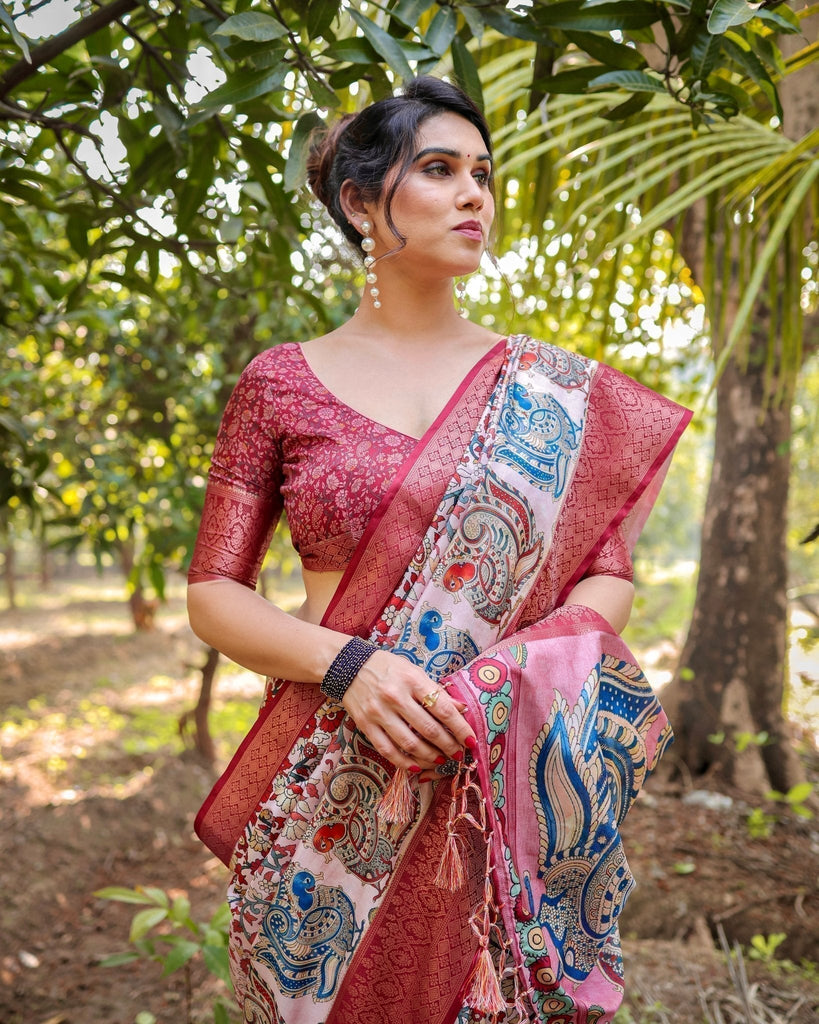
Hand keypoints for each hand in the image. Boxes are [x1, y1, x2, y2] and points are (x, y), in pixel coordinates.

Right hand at [341, 650, 474, 771]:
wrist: (348, 666)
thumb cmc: (387, 667)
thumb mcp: (414, 671)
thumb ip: (436, 691)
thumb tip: (461, 709)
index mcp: (412, 680)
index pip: (443, 709)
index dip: (460, 728)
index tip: (472, 741)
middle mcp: (396, 697)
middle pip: (428, 729)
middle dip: (449, 746)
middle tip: (460, 754)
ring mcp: (379, 713)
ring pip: (409, 744)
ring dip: (430, 757)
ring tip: (442, 761)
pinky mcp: (365, 725)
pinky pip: (388, 750)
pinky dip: (404, 763)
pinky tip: (417, 767)